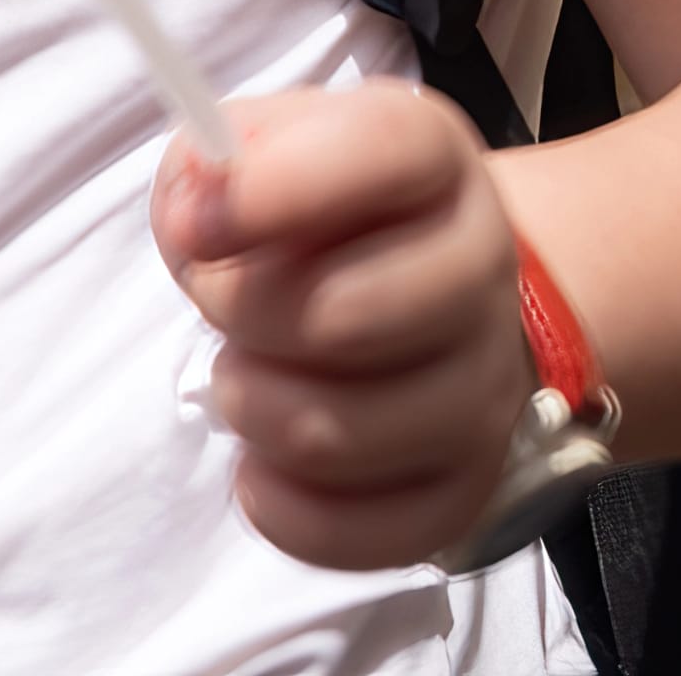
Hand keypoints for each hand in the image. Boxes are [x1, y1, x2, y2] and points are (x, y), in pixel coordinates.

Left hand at [152, 83, 529, 569]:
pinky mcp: (471, 485)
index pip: (382, 157)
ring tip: (244, 376)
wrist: (435, 276)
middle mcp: (481, 266)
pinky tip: (259, 467)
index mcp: (431, 157)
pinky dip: (287, 512)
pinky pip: (376, 533)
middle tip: (219, 302)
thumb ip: (213, 166)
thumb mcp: (265, 147)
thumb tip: (194, 214)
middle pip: (347, 316)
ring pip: (343, 434)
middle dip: (239, 314)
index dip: (272, 193)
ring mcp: (487, 384)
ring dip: (253, 409)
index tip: (194, 226)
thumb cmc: (323, 208)